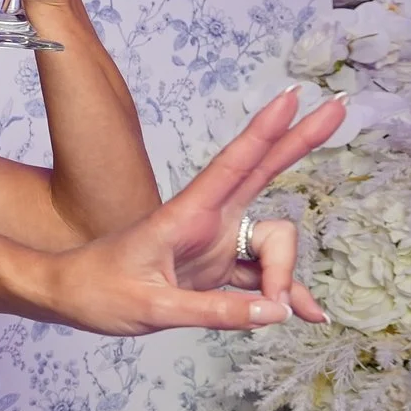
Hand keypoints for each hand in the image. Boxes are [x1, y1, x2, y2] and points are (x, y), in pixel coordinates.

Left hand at [43, 87, 341, 335]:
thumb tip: (273, 312)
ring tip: (276, 311)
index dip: (263, 132)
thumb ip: (213, 312)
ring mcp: (216, 242)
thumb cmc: (98, 292)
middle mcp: (207, 221)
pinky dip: (282, 294)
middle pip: (263, 174)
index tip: (292, 97)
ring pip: (274, 243)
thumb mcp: (151, 309)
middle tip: (339, 108)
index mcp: (185, 217)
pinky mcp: (218, 266)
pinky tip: (307, 313)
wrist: (70, 297)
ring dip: (285, 276)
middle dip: (301, 143)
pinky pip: (264, 277)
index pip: (231, 166)